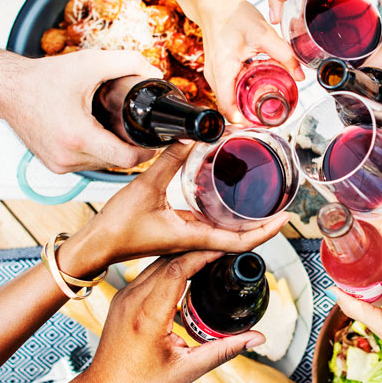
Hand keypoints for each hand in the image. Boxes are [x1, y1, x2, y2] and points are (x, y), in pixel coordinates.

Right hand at [0, 49, 161, 172]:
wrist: (7, 89)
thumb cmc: (43, 78)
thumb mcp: (90, 63)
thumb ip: (128, 63)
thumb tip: (155, 73)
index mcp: (78, 136)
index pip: (127, 159)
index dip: (147, 150)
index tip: (154, 138)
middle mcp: (67, 156)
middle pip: (117, 162)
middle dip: (130, 146)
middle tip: (137, 127)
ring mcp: (59, 164)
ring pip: (102, 164)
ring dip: (112, 150)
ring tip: (114, 127)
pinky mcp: (53, 165)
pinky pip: (86, 164)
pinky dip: (95, 152)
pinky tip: (96, 134)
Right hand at [62, 140, 287, 269]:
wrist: (95, 245)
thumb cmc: (116, 226)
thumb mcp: (145, 186)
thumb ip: (169, 160)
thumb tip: (193, 136)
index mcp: (192, 237)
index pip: (240, 241)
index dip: (267, 231)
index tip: (286, 218)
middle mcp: (193, 241)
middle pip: (239, 237)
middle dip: (263, 223)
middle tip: (281, 203)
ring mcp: (186, 238)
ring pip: (225, 232)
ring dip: (245, 220)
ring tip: (262, 199)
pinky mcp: (177, 232)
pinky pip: (209, 226)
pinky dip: (223, 215)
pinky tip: (224, 199)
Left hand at [87, 251, 265, 382]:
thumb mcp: (188, 369)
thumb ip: (225, 350)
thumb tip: (256, 338)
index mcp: (148, 316)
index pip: (177, 269)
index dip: (203, 255)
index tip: (223, 250)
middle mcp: (132, 300)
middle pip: (168, 260)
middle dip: (197, 251)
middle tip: (222, 252)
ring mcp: (124, 296)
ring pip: (157, 263)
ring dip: (183, 257)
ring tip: (209, 258)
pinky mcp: (121, 298)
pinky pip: (147, 273)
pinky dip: (169, 268)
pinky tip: (187, 273)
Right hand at [198, 0, 302, 122]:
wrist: (213, 3)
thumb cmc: (233, 15)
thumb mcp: (263, 33)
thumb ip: (283, 54)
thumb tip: (300, 75)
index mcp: (223, 70)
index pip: (228, 108)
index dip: (244, 121)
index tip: (263, 123)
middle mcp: (213, 76)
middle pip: (229, 107)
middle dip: (248, 115)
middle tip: (271, 116)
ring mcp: (213, 74)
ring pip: (228, 99)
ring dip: (245, 103)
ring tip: (266, 104)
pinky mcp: (216, 70)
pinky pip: (228, 88)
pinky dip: (241, 92)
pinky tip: (256, 87)